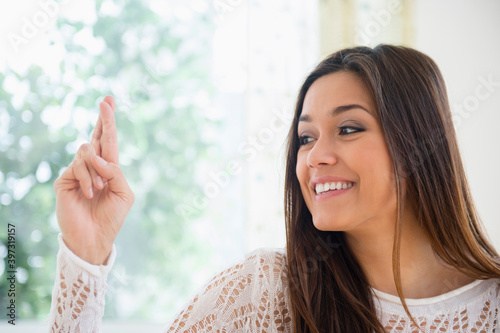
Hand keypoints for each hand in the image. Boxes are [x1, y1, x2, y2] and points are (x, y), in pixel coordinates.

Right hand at [53, 96, 133, 264]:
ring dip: (97, 169)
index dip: (108, 122)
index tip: (109, 101)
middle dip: (104, 118)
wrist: (95, 238)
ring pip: (87, 152)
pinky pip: (78, 167)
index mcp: (109, 168)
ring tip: (99, 189)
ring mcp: (78, 172)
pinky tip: (90, 194)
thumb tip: (98, 156)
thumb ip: (116, 172)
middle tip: (106, 101)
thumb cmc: (112, 217)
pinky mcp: (65, 180)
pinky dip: (88, 179)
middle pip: (97, 136)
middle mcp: (93, 166)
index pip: (108, 140)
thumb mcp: (124, 193)